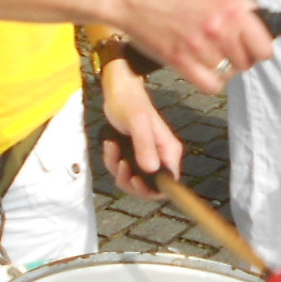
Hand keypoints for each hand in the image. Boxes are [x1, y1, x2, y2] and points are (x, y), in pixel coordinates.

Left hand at [100, 66, 183, 199]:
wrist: (118, 91)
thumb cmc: (129, 103)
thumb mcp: (137, 123)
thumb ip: (144, 146)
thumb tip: (151, 170)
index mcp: (169, 151)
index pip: (169, 183)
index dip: (152, 190)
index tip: (134, 180)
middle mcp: (161, 157)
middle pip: (149, 187)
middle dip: (129, 180)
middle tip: (120, 165)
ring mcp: (147, 157)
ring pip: (133, 180)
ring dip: (118, 170)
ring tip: (113, 149)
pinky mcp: (134, 155)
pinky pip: (123, 170)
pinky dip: (113, 162)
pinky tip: (111, 146)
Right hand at [115, 0, 272, 92]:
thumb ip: (235, 7)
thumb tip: (259, 21)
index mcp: (230, 7)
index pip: (264, 47)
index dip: (259, 50)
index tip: (252, 49)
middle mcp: (219, 27)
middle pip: (247, 63)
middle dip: (240, 59)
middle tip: (226, 51)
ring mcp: (199, 46)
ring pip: (228, 74)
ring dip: (221, 68)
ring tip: (207, 54)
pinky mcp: (180, 61)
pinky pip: (210, 85)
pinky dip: (209, 81)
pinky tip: (201, 69)